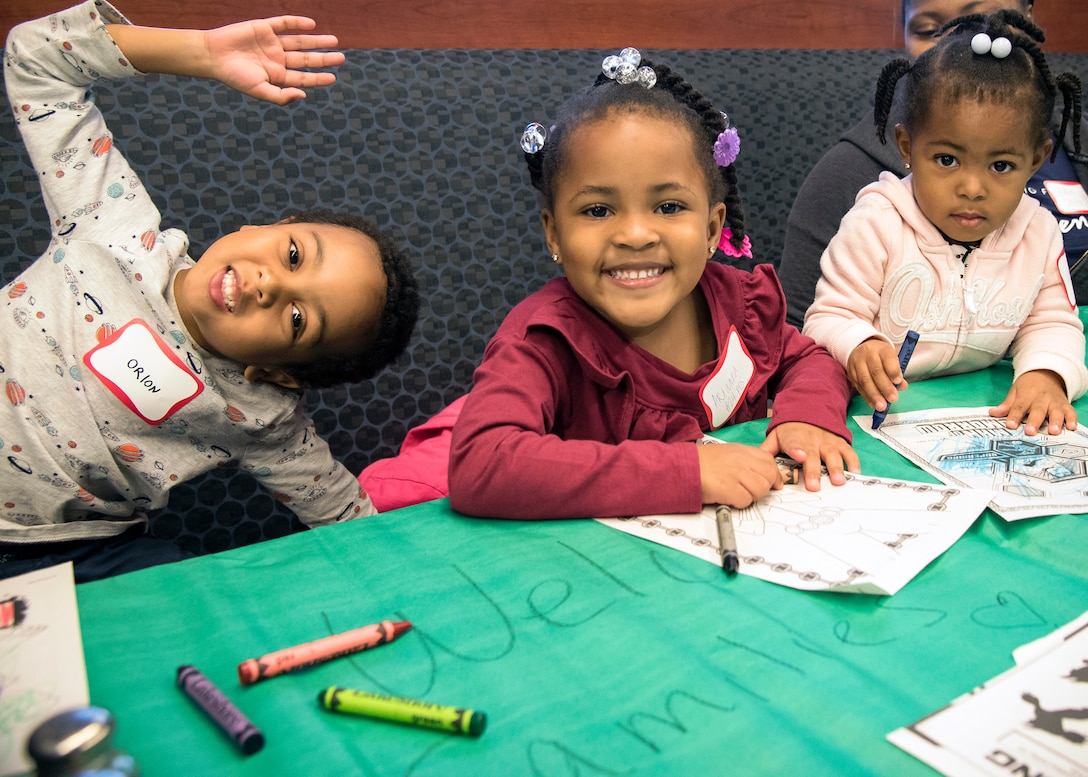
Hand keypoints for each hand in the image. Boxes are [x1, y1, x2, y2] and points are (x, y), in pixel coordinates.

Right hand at [202, 16, 343, 103]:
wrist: (212, 55)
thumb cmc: (234, 76)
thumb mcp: (259, 90)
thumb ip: (281, 96)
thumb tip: (304, 95)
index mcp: (277, 76)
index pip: (303, 77)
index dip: (318, 77)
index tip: (333, 77)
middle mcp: (277, 59)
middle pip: (306, 59)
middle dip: (323, 59)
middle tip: (341, 58)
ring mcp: (272, 43)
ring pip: (299, 41)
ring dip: (316, 41)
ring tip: (334, 41)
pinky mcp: (264, 27)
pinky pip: (284, 23)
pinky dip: (297, 22)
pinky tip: (311, 25)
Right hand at [697, 443, 782, 507]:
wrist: (682, 467)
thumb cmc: (700, 463)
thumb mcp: (727, 453)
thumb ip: (747, 461)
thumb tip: (767, 475)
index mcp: (741, 450)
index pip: (769, 461)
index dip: (774, 475)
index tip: (774, 484)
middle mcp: (741, 460)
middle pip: (768, 476)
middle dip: (764, 487)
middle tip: (750, 490)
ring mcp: (736, 474)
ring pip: (760, 490)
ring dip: (751, 496)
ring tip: (736, 493)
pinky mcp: (728, 489)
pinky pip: (746, 500)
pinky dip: (738, 503)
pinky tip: (727, 497)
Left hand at [759, 422, 859, 490]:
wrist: (808, 410)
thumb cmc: (790, 431)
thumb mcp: (776, 436)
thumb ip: (767, 450)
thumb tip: (756, 464)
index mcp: (794, 438)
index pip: (793, 443)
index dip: (796, 450)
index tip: (800, 457)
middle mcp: (811, 439)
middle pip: (813, 455)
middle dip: (814, 470)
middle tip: (814, 486)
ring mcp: (826, 441)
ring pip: (832, 453)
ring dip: (836, 467)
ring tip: (838, 481)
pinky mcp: (839, 442)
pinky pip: (847, 451)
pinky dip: (853, 461)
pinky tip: (855, 472)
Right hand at [846, 337, 907, 411]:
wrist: (861, 349)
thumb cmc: (881, 356)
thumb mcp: (891, 358)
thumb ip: (897, 371)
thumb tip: (901, 386)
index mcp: (881, 349)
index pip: (887, 358)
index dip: (893, 371)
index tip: (898, 381)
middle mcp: (867, 354)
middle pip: (876, 371)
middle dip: (885, 387)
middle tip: (893, 399)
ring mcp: (857, 363)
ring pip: (865, 380)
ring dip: (874, 395)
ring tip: (882, 406)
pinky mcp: (850, 373)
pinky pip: (858, 386)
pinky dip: (867, 397)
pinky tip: (873, 404)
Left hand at [989, 369, 1076, 435]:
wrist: (1046, 374)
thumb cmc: (1028, 386)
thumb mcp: (1015, 391)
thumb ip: (1006, 404)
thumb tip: (993, 413)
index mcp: (1027, 395)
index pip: (1019, 406)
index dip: (1014, 416)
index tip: (1010, 425)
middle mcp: (1042, 398)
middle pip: (1038, 410)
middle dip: (1034, 421)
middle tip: (1030, 432)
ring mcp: (1055, 402)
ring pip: (1056, 412)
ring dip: (1055, 421)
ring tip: (1053, 431)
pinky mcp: (1065, 405)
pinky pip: (1070, 411)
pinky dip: (1072, 419)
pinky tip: (1072, 427)